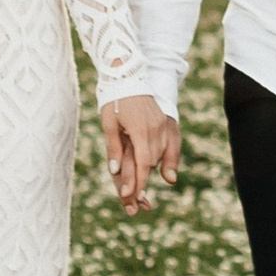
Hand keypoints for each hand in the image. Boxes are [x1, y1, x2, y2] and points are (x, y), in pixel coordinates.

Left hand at [101, 93, 174, 212]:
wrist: (129, 75)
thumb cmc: (115, 99)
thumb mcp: (109, 124)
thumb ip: (114, 148)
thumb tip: (114, 171)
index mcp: (140, 130)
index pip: (143, 163)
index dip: (139, 182)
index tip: (134, 196)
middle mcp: (155, 129)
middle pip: (152, 162)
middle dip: (142, 180)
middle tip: (133, 200)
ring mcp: (161, 125)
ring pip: (160, 154)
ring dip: (150, 167)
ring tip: (140, 185)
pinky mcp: (163, 121)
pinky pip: (166, 145)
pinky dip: (161, 156)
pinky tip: (158, 167)